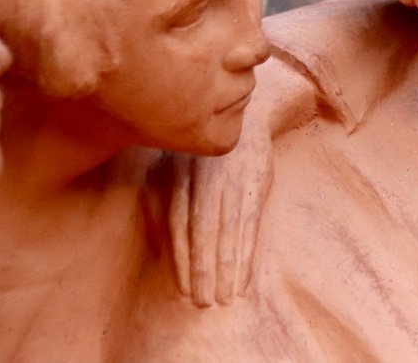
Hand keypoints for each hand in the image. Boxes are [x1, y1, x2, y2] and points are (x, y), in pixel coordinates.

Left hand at [168, 121, 273, 306]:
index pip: (180, 225)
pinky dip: (247, 254)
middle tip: (203, 302)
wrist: (247, 115)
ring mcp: (235, 184)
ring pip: (229, 233)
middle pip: (205, 234)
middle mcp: (208, 182)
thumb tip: (161, 239)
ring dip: (228, 269)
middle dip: (204, 270)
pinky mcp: (257, 187)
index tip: (183, 288)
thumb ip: (169, 197)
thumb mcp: (178, 164)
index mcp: (183, 178)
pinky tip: (244, 275)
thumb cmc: (207, 149)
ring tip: (226, 297)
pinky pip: (250, 226)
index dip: (182, 259)